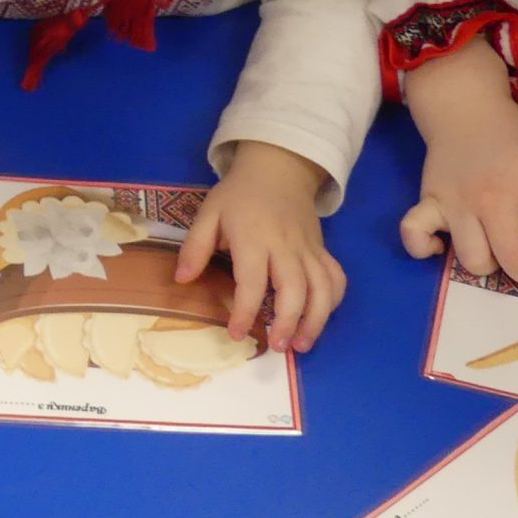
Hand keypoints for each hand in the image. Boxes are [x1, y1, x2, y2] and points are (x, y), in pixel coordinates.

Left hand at [178, 142, 343, 352]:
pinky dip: (333, 300)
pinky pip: (336, 277)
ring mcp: (308, 249)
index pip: (252, 282)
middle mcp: (285, 246)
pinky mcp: (323, 249)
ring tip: (301, 345)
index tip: (236, 334)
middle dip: (288, 322)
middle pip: (295, 289)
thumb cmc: (238, 195)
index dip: (246, 311)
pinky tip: (319, 318)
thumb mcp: (208, 213)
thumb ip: (195, 247)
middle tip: (278, 348)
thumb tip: (181, 280)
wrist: (278, 169)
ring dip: (316, 320)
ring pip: (322, 288)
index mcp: (253, 238)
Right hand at [399, 41, 517, 286]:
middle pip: (513, 258)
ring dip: (489, 265)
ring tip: (495, 252)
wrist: (466, 109)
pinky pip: (415, 234)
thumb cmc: (513, 137)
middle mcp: (493, 198)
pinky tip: (440, 246)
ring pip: (472, 259)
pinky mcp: (429, 200)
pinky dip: (424, 247)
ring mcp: (457, 202)